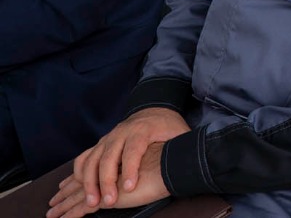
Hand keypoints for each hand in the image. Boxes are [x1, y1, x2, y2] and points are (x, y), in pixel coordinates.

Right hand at [49, 108, 184, 216]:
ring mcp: (108, 137)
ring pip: (92, 159)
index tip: (131, 187)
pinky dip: (79, 173)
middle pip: (108, 157)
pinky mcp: (101, 143)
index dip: (131, 169)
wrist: (155, 109)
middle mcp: (121, 132)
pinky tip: (80, 188)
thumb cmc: (168, 125)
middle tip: (109, 201)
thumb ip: (181, 145)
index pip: (133, 151)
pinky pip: (84, 158)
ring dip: (89, 182)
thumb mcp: (179, 133)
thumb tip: (191, 158)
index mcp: (142, 130)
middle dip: (106, 181)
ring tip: (92, 202)